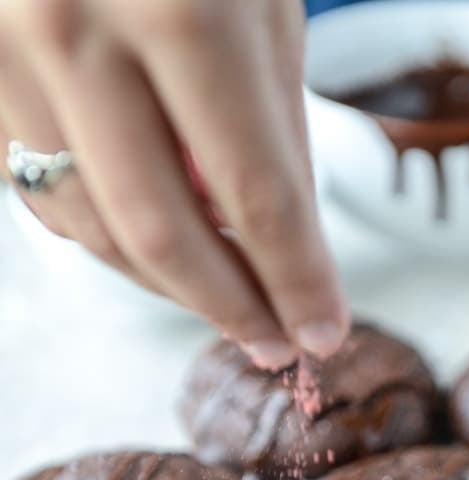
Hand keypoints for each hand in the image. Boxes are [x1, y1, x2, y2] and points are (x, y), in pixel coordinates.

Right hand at [0, 0, 348, 367]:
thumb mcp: (261, 1)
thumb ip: (273, 127)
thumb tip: (284, 250)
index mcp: (177, 6)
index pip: (255, 194)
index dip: (296, 280)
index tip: (324, 334)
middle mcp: (72, 32)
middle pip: (161, 233)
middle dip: (229, 307)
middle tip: (275, 344)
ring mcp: (4, 55)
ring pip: (92, 229)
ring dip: (169, 284)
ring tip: (227, 299)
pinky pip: (43, 197)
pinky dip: (109, 238)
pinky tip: (158, 248)